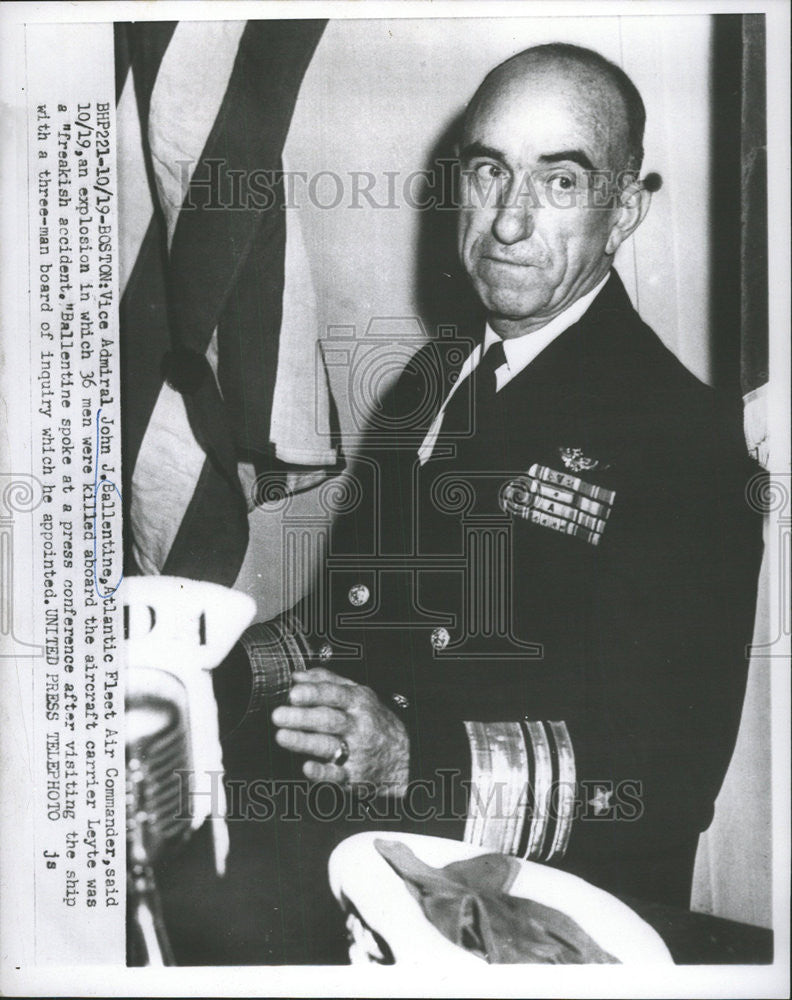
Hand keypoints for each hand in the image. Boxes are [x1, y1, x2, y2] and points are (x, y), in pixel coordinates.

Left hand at [271, 668, 408, 796]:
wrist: (404, 756)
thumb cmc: (373, 721)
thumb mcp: (358, 695)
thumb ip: (328, 682)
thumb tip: (297, 676)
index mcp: (358, 702)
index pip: (335, 695)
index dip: (314, 693)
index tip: (293, 693)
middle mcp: (358, 726)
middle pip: (329, 720)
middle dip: (302, 717)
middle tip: (278, 715)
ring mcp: (356, 752)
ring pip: (329, 746)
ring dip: (304, 742)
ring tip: (282, 736)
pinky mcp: (353, 776)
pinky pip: (336, 776)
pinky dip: (321, 773)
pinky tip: (307, 768)